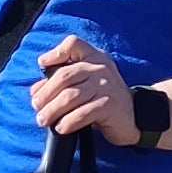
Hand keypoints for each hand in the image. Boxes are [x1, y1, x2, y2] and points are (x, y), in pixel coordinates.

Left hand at [28, 33, 138, 148]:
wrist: (136, 115)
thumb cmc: (105, 99)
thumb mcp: (86, 84)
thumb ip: (61, 83)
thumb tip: (35, 90)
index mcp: (94, 58)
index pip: (74, 44)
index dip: (55, 52)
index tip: (42, 65)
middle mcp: (100, 68)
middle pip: (65, 75)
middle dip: (46, 92)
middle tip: (36, 106)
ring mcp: (106, 86)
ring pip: (71, 96)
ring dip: (53, 110)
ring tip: (43, 120)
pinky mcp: (109, 105)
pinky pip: (83, 113)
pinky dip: (68, 122)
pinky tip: (61, 127)